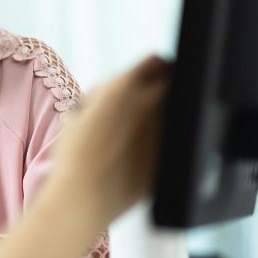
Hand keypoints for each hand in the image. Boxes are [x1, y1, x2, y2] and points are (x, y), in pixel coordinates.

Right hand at [49, 55, 170, 223]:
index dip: (153, 69)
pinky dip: (172, 138)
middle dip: (166, 86)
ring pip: (181, 108)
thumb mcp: (83, 109)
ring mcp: (166, 129)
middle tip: (153, 100)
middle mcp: (151, 103)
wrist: (82, 197)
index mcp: (126, 86)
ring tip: (148, 129)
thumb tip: (130, 83)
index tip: (151, 77)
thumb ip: (110, 90)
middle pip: (175, 80)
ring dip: (170, 112)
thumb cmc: (76, 155)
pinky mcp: (173, 155)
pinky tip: (148, 152)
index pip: (157, 61)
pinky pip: (179, 137)